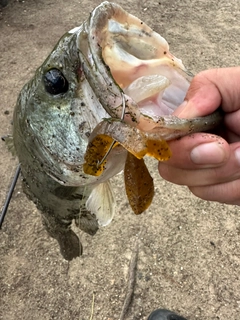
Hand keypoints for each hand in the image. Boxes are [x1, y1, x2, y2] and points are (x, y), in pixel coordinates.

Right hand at [158, 67, 239, 204]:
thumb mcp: (239, 84)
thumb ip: (207, 88)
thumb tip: (178, 115)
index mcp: (195, 118)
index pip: (161, 137)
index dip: (178, 144)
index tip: (213, 142)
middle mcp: (194, 144)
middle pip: (170, 167)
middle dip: (201, 161)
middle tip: (230, 149)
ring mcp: (207, 169)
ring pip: (194, 185)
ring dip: (225, 174)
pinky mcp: (224, 188)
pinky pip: (217, 195)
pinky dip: (236, 186)